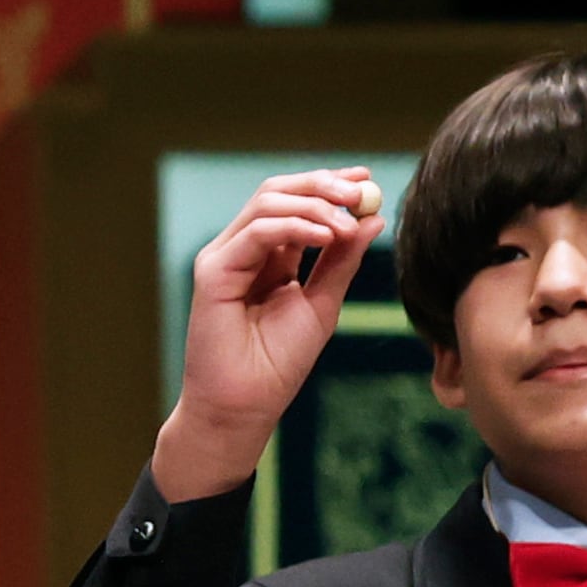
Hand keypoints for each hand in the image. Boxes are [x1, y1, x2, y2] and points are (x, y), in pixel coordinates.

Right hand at [152, 170, 384, 501]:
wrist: (246, 406)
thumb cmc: (278, 364)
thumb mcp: (322, 303)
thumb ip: (342, 261)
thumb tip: (373, 217)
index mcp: (268, 256)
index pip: (295, 202)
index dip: (330, 184)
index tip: (367, 180)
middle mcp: (243, 250)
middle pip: (279, 191)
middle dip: (324, 184)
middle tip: (360, 191)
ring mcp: (225, 258)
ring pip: (268, 202)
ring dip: (315, 205)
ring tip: (346, 223)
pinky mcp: (213, 271)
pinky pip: (258, 231)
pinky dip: (295, 226)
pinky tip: (326, 236)